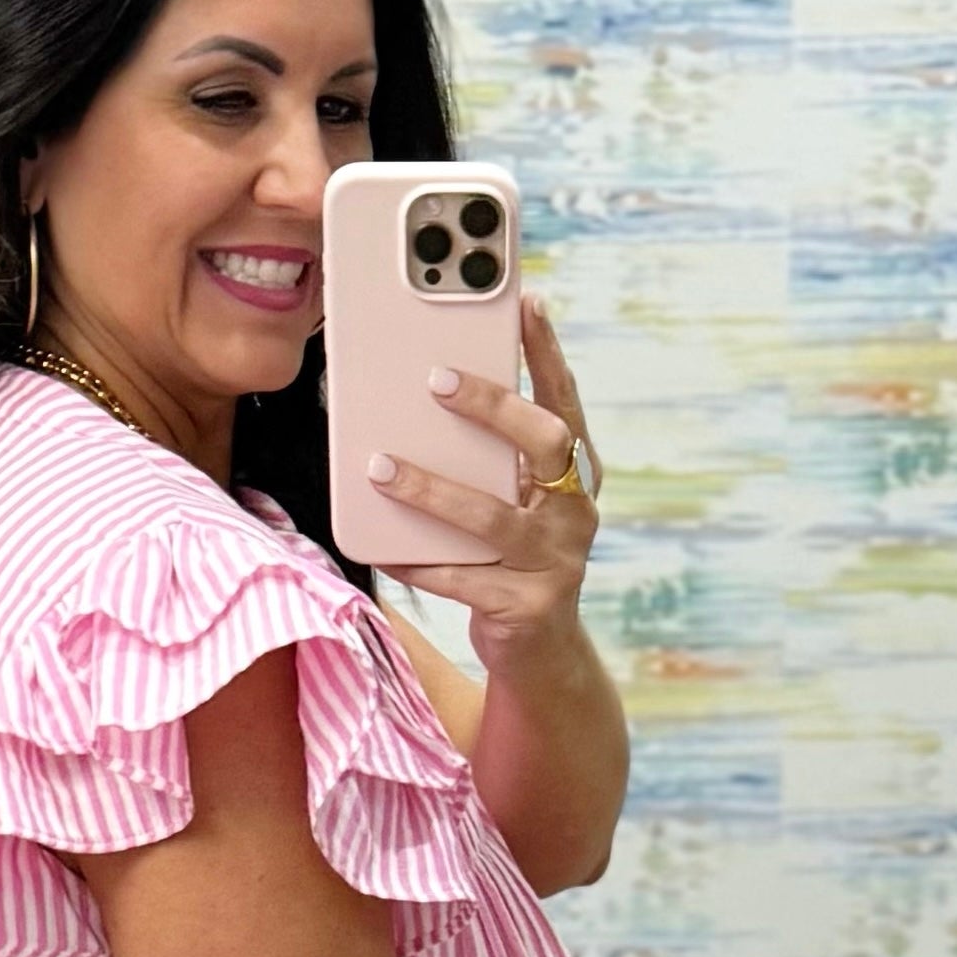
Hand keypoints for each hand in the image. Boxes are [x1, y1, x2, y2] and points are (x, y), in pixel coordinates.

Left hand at [368, 290, 600, 678]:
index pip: (565, 401)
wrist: (539, 654)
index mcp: (576, 476)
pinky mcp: (527, 608)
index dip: (548, 352)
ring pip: (492, 516)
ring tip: (380, 466)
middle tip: (437, 378)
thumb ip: (487, 461)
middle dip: (495, 406)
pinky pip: (462, 579)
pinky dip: (418, 562)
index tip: (527, 301)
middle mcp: (576, 512)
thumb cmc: (509, 560)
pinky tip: (382, 548)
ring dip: (431, 489)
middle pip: (547, 443)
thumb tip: (415, 403)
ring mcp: (557, 562)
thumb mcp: (509, 503)